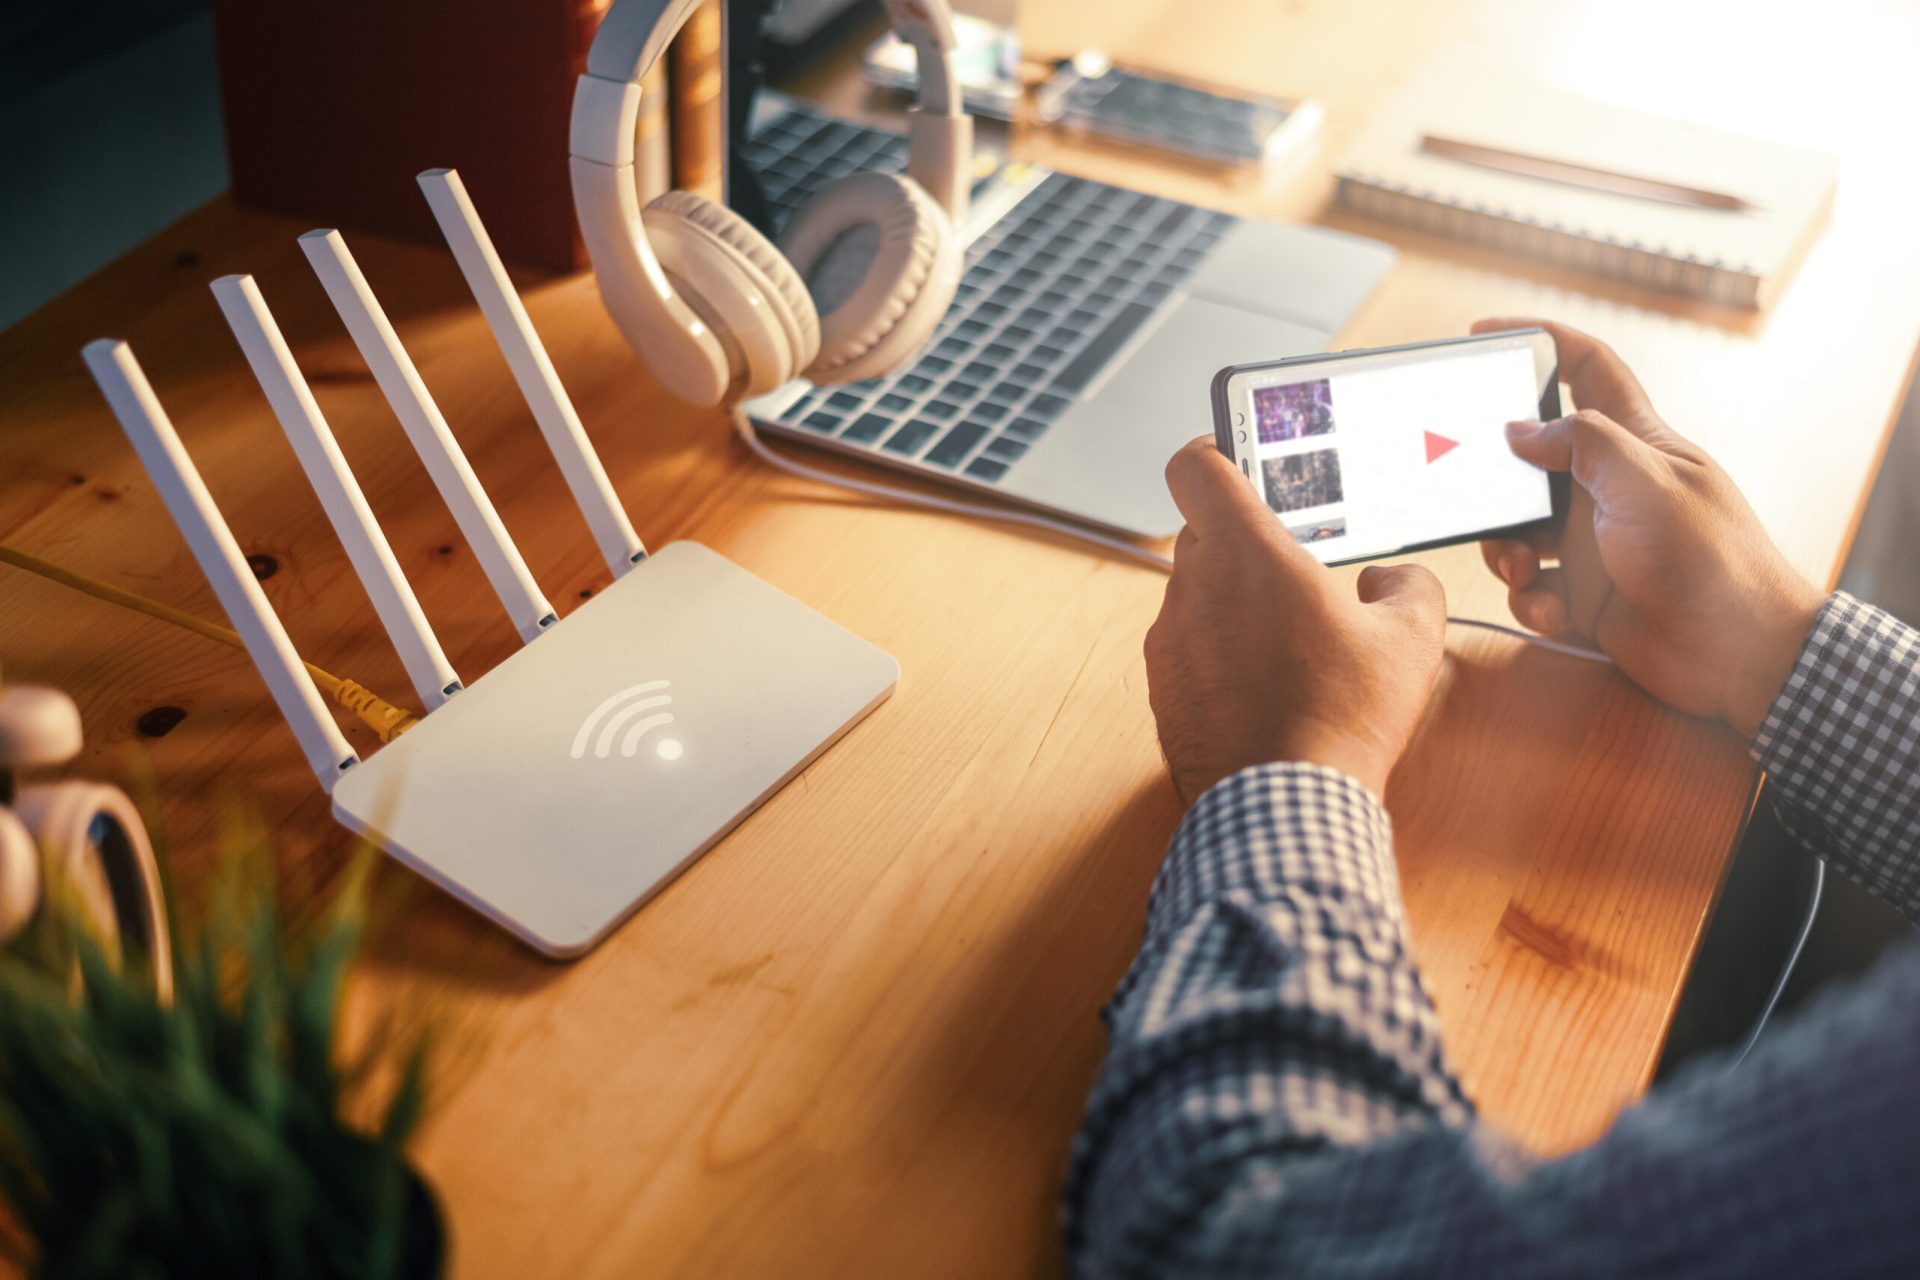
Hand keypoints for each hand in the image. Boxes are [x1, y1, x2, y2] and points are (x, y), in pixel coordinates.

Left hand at [1145, 438, 1447, 803]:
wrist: (1285, 808)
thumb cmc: (1343, 717)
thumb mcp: (1409, 638)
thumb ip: (1406, 585)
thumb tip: (1388, 579)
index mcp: (1245, 553)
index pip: (1194, 465)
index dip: (1213, 451)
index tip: (1238, 458)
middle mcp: (1191, 588)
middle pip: (1204, 532)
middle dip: (1245, 542)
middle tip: (1293, 569)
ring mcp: (1168, 642)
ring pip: (1196, 595)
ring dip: (1233, 604)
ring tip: (1288, 642)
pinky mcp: (1161, 690)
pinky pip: (1187, 649)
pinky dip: (1218, 654)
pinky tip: (1265, 687)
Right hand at [1476, 318, 1825, 736]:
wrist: (1739, 655)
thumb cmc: (1710, 559)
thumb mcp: (1645, 482)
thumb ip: (1582, 442)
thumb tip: (1519, 431)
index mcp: (1633, 443)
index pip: (1586, 368)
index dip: (1541, 340)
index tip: (1484, 336)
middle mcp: (1608, 487)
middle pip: (1529, 462)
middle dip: (1496, 483)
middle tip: (1479, 500)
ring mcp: (1594, 542)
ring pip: (1519, 531)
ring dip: (1506, 553)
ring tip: (1521, 573)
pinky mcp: (1585, 595)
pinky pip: (1534, 589)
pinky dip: (1533, 601)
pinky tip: (1553, 612)